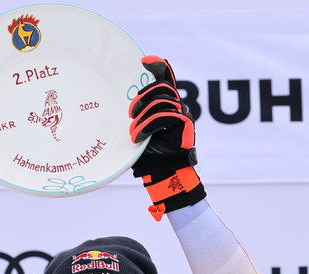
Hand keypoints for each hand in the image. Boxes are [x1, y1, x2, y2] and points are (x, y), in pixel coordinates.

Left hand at [128, 56, 205, 219]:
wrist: (165, 176)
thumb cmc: (151, 157)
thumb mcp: (140, 132)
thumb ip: (139, 117)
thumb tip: (122, 108)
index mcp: (167, 105)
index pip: (166, 77)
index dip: (157, 66)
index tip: (143, 61)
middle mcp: (178, 106)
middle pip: (161, 87)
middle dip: (142, 97)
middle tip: (130, 114)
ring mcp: (183, 114)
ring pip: (161, 101)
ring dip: (142, 117)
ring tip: (133, 134)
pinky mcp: (185, 124)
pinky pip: (164, 115)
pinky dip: (147, 126)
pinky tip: (138, 138)